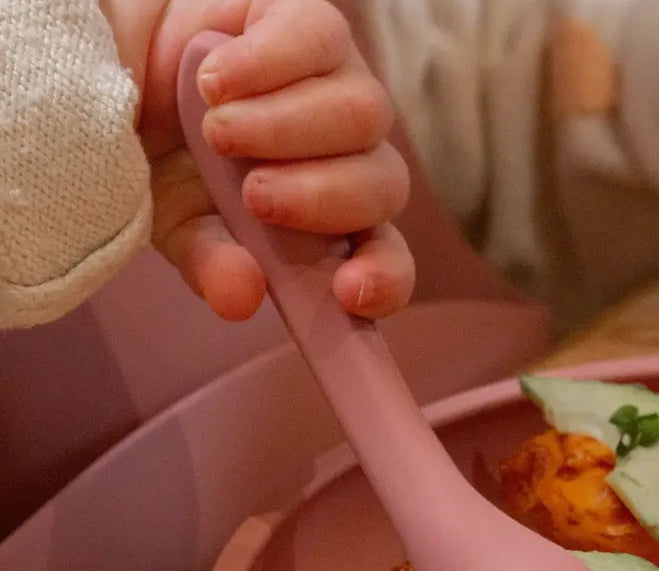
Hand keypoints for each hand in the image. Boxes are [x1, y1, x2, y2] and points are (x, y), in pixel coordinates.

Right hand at [107, 0, 413, 320]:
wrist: (113, 72)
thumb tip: (240, 300)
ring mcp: (340, 89)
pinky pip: (320, 41)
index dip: (382, 279)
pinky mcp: (312, 27)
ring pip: (363, 114)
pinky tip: (215, 83)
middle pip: (385, 186)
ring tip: (219, 133)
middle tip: (253, 195)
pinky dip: (266, 65)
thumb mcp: (176, 221)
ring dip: (287, 129)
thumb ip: (212, 261)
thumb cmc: (163, 160)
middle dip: (320, 197)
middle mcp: (351, 160)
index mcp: (332, 226)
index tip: (347, 291)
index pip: (389, 262)